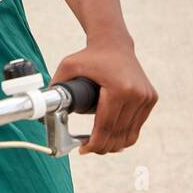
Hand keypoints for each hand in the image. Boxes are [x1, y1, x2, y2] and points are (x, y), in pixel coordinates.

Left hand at [51, 33, 157, 154]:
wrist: (114, 42)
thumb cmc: (90, 56)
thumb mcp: (68, 66)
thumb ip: (56, 87)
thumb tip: (42, 110)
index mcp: (120, 88)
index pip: (106, 127)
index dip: (94, 144)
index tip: (83, 150)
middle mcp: (137, 94)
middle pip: (118, 134)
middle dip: (102, 147)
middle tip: (88, 149)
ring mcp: (146, 97)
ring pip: (130, 134)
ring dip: (114, 145)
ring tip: (100, 145)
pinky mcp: (150, 98)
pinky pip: (137, 126)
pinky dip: (125, 135)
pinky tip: (113, 138)